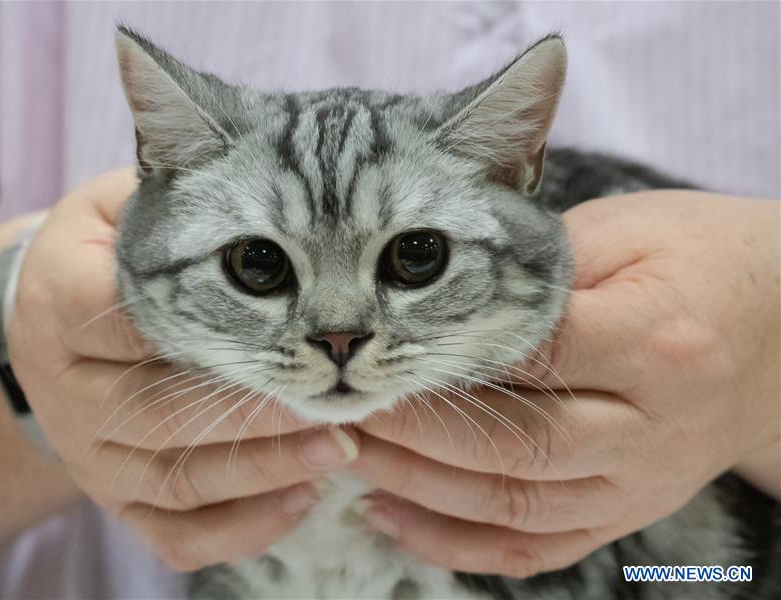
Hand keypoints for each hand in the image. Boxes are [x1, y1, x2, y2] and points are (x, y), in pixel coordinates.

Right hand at [8, 169, 359, 570]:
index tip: (291, 310)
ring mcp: (91, 452)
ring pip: (179, 479)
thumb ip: (172, 176)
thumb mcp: (125, 201)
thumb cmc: (111, 252)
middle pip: (161, 410)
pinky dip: (242, 526)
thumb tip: (199, 111)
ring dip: (266, 468)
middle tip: (336, 389)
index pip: (123, 315)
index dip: (207, 316)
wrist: (54, 329)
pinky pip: (174, 533)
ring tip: (340, 446)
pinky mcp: (117, 497)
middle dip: (256, 406)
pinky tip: (305, 497)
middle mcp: (67, 387)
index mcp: (60, 299)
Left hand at [352, 191, 779, 577]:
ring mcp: (640, 482)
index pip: (530, 355)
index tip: (374, 347)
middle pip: (515, 443)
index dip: (442, 356)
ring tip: (347, 454)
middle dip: (415, 431)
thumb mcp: (629, 231)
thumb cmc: (702, 262)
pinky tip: (391, 519)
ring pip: (515, 503)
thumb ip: (542, 266)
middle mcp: (651, 426)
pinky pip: (537, 547)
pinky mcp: (625, 511)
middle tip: (344, 405)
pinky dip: (458, 545)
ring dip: (419, 488)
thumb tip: (443, 299)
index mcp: (656, 340)